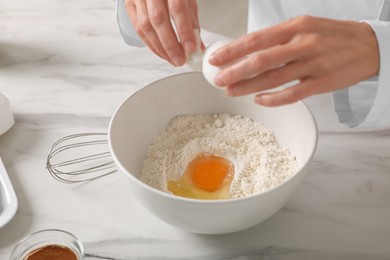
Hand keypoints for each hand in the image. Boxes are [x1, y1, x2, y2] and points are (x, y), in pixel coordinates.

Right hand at [125, 0, 199, 66]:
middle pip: (158, 19)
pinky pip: (138, 28)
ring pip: (145, 26)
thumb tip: (197, 47)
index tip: (190, 48)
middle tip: (180, 60)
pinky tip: (161, 52)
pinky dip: (150, 44)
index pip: (177, 8)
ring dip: (160, 48)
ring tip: (172, 59)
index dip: (184, 31)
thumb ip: (192, 22)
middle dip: (170, 45)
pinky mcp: (130, 5)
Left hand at [208, 16, 379, 105]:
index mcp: (295, 27)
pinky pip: (292, 94)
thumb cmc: (332, 36)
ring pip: (273, 79)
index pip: (256, 39)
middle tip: (219, 80)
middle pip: (261, 60)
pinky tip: (260, 100)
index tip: (216, 59)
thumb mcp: (305, 26)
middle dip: (235, 71)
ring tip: (232, 92)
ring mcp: (313, 64)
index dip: (233, 50)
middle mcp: (302, 44)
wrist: (369, 46)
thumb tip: (249, 50)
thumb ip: (278, 38)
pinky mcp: (322, 83)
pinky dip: (274, 99)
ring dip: (248, 87)